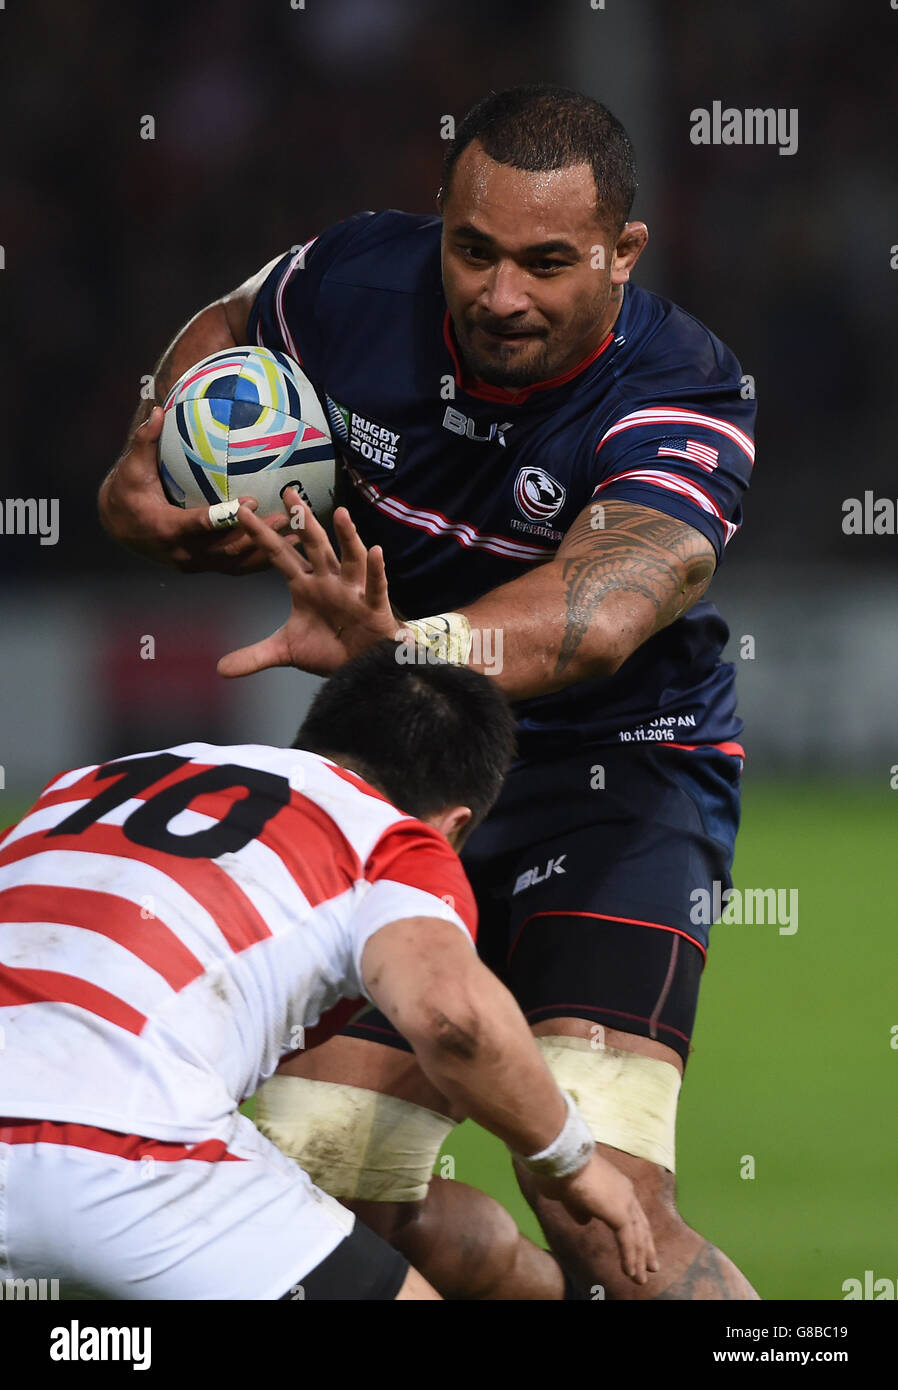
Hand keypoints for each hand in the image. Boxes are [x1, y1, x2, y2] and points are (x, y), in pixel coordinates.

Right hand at [99, 406, 300, 574]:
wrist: (118, 526)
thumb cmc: (128, 492)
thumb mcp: (131, 467)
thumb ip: (145, 441)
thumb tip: (156, 409)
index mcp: (166, 528)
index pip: (198, 524)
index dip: (225, 516)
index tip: (250, 500)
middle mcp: (183, 553)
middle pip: (226, 549)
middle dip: (257, 535)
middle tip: (285, 518)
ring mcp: (195, 564)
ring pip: (235, 563)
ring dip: (266, 551)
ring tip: (296, 536)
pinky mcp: (204, 567)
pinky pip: (235, 567)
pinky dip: (260, 560)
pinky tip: (286, 548)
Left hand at [217, 489, 397, 677]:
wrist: (361, 667)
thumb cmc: (328, 649)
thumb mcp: (285, 652)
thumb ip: (254, 656)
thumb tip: (220, 669)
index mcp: (304, 585)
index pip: (279, 555)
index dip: (261, 535)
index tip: (242, 512)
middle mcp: (328, 580)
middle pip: (313, 545)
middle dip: (302, 521)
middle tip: (289, 493)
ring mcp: (352, 590)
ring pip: (348, 558)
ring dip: (346, 536)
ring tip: (339, 514)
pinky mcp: (373, 606)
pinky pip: (375, 585)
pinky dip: (376, 570)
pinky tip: (376, 552)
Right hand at [529, 1150, 658, 1285]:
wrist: (563, 1160)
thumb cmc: (562, 1172)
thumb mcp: (571, 1195)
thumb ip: (580, 1209)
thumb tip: (585, 1221)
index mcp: (616, 1185)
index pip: (632, 1212)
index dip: (637, 1231)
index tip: (640, 1246)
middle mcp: (625, 1192)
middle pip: (641, 1225)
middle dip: (646, 1247)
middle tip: (652, 1267)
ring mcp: (624, 1201)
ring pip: (637, 1235)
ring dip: (640, 1259)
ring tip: (640, 1279)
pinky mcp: (619, 1213)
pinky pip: (628, 1241)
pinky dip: (630, 1258)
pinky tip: (630, 1273)